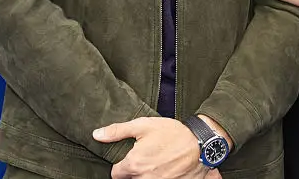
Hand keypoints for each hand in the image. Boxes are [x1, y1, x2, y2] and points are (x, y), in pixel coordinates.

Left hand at [93, 117, 219, 178]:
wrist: (201, 145)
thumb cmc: (173, 133)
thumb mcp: (144, 126)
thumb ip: (118, 131)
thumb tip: (97, 135)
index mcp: (134, 165)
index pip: (115, 174)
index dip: (122, 165)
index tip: (130, 158)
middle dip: (135, 172)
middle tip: (147, 158)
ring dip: (147, 176)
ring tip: (157, 164)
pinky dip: (160, 178)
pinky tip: (166, 170)